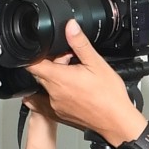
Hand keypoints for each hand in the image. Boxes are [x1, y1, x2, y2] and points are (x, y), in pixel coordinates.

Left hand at [22, 19, 146, 141]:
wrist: (116, 121)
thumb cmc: (109, 96)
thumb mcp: (97, 63)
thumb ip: (80, 43)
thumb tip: (70, 27)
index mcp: (59, 78)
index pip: (32, 64)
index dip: (35, 55)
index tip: (44, 52)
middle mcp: (53, 93)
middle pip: (39, 74)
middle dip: (50, 65)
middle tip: (68, 62)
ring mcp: (55, 106)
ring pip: (45, 87)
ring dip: (54, 80)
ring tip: (73, 78)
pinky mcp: (60, 115)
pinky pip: (49, 101)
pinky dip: (56, 94)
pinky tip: (73, 91)